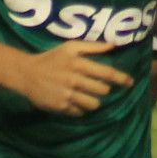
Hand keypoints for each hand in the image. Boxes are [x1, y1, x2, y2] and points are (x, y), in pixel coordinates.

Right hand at [15, 40, 133, 116]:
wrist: (26, 73)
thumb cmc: (51, 58)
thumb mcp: (69, 47)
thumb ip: (92, 46)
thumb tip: (113, 45)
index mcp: (78, 63)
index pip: (107, 73)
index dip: (121, 78)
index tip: (130, 82)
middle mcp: (74, 79)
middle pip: (102, 90)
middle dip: (104, 89)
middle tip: (97, 86)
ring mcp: (68, 94)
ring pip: (93, 104)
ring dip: (94, 101)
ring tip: (87, 95)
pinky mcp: (61, 106)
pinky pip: (80, 112)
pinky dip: (81, 108)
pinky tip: (74, 101)